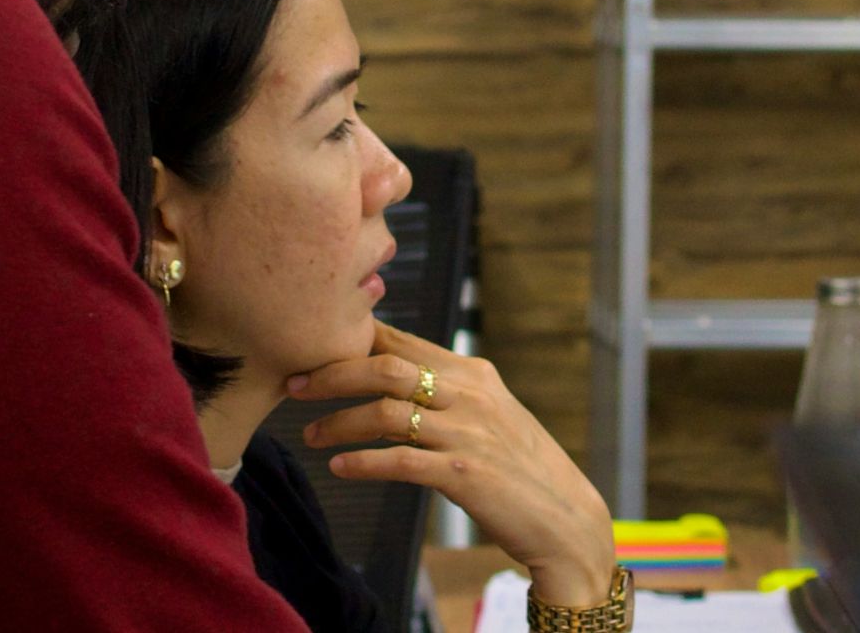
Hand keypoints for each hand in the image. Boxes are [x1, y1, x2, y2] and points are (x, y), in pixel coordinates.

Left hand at [287, 319, 614, 607]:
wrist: (566, 519)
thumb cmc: (517, 467)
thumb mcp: (486, 414)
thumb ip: (442, 390)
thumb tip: (381, 371)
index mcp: (472, 373)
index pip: (400, 341)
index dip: (350, 341)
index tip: (311, 348)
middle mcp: (470, 395)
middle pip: (384, 366)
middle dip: (331, 373)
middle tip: (294, 385)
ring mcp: (468, 434)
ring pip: (384, 412)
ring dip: (337, 422)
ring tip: (310, 436)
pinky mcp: (464, 475)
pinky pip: (398, 461)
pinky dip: (362, 463)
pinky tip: (339, 468)